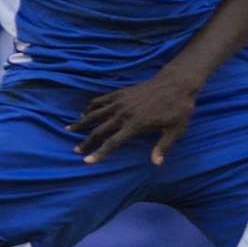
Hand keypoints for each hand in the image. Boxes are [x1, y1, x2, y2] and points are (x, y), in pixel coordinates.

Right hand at [68, 73, 198, 164]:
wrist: (176, 83)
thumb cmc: (178, 108)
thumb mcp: (175, 130)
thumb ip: (163, 146)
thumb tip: (156, 163)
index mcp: (136, 125)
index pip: (113, 143)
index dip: (99, 153)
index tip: (87, 161)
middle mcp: (124, 114)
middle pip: (100, 130)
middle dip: (86, 141)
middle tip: (75, 150)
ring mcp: (121, 101)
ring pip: (95, 113)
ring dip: (82, 122)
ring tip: (69, 128)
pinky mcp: (121, 92)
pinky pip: (101, 100)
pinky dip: (91, 107)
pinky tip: (84, 112)